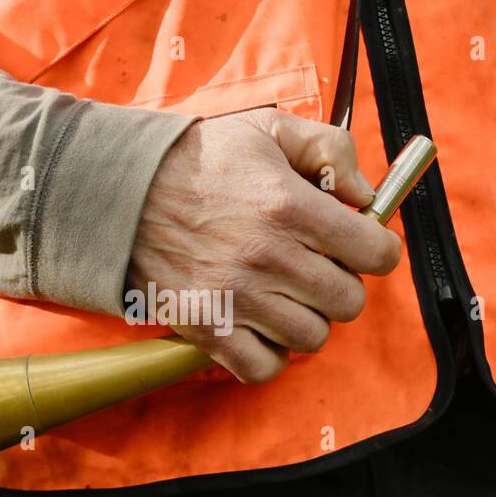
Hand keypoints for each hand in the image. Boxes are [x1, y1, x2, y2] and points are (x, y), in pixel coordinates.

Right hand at [126, 107, 402, 382]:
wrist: (119, 190)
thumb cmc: (199, 159)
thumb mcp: (268, 129)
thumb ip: (330, 149)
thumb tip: (366, 194)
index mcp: (290, 206)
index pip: (376, 253)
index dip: (376, 249)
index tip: (358, 245)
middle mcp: (268, 257)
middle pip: (348, 301)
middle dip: (339, 283)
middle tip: (313, 266)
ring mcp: (236, 298)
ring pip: (312, 337)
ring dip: (305, 318)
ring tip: (282, 293)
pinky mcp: (206, 329)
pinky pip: (264, 367)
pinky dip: (270, 353)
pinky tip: (261, 325)